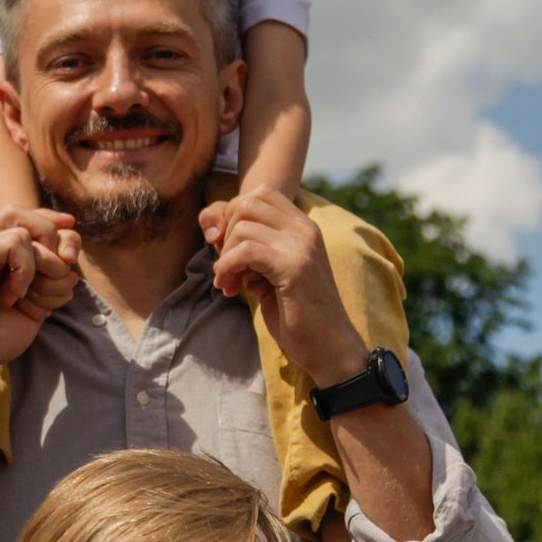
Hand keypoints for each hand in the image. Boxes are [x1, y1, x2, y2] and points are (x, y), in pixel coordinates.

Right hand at [0, 206, 80, 382]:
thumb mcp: (34, 307)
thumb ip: (51, 283)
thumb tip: (70, 267)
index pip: (26, 219)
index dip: (52, 223)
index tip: (70, 243)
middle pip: (24, 212)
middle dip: (55, 236)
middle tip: (62, 268)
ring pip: (21, 224)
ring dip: (43, 258)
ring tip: (33, 291)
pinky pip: (14, 242)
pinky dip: (26, 268)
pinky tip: (15, 295)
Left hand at [203, 190, 368, 387]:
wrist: (329, 347)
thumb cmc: (297, 314)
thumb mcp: (268, 273)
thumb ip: (249, 249)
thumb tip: (212, 231)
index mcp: (302, 227)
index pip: (259, 194)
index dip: (233, 217)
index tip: (228, 250)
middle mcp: (304, 229)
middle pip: (246, 203)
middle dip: (225, 234)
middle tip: (226, 267)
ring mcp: (301, 245)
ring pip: (241, 227)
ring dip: (225, 257)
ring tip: (230, 284)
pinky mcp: (293, 266)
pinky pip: (245, 251)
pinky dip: (227, 268)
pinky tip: (231, 289)